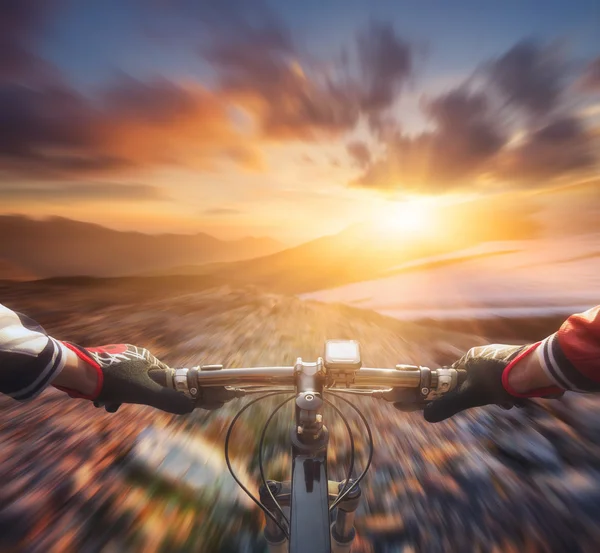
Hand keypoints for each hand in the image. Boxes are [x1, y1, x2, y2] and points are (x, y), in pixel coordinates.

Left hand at [60, 343, 195, 413]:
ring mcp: (114, 357)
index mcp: (144, 357)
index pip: (162, 374)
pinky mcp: (99, 362)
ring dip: (116, 396)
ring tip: (106, 404)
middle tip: (123, 404)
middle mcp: (130, 354)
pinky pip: (108, 380)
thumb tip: (190, 406)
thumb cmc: (114, 381)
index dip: (162, 390)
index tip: (155, 401)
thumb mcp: (145, 393)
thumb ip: (167, 400)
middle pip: (141, 380)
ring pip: (122, 382)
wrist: (78, 372)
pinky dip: (105, 391)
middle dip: (132, 396)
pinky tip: (97, 399)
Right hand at [423, 344, 561, 422]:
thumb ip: (449, 405)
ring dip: (500, 396)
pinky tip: (519, 399)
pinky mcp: (519, 363)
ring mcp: (503, 358)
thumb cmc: (498, 381)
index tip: (456, 400)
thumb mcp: (470, 395)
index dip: (453, 389)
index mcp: (470, 358)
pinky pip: (509, 380)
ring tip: (508, 403)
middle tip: (488, 403)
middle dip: (482, 396)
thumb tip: (426, 416)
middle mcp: (485, 355)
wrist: (535, 371)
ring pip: (494, 382)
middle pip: (475, 380)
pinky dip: (512, 391)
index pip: (454, 373)